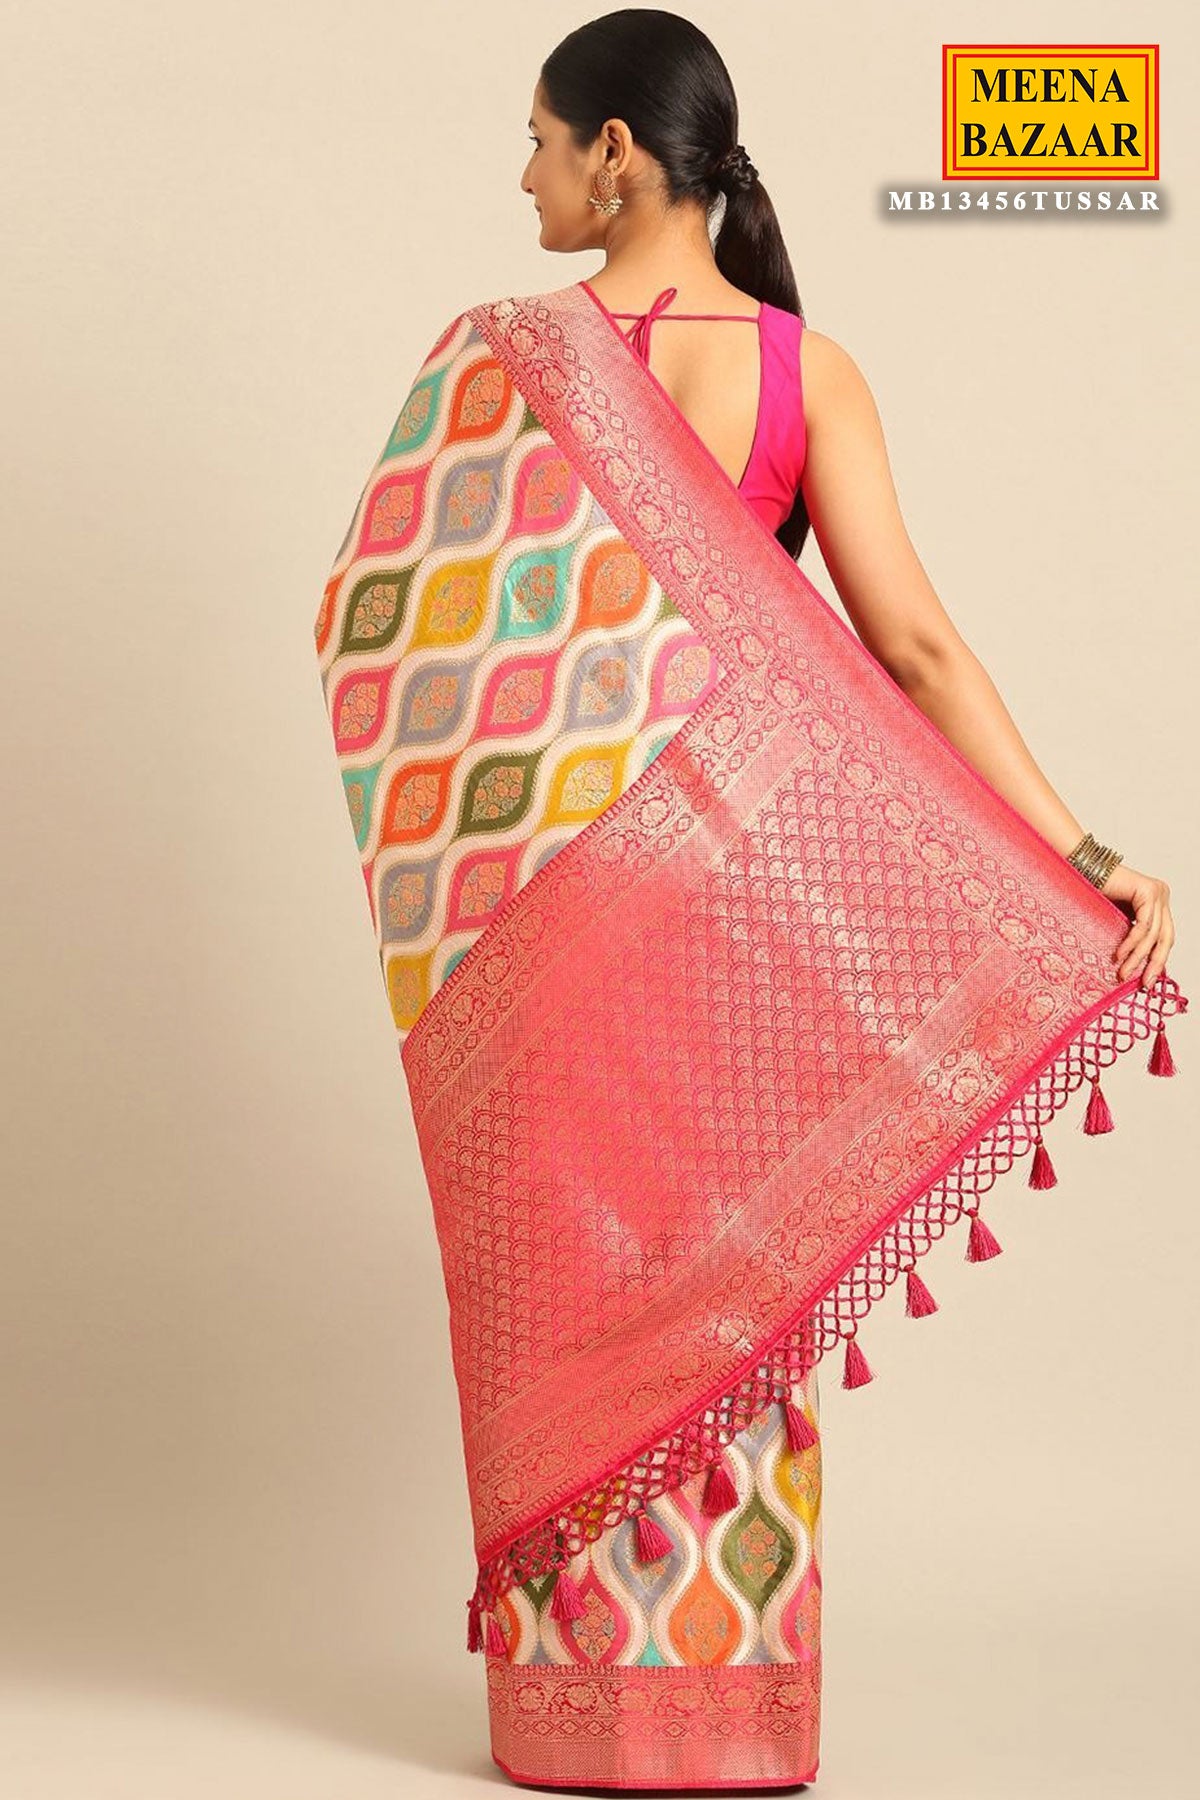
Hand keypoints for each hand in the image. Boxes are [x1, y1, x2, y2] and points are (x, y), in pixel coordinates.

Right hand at [1099, 862, 1174, 988]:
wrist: (1080, 869)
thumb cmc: (1092, 895)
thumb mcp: (1117, 920)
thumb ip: (1131, 936)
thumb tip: (1136, 967)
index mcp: (1158, 903)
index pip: (1165, 937)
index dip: (1158, 961)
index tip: (1148, 982)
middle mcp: (1161, 896)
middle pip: (1166, 937)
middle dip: (1155, 963)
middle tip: (1144, 983)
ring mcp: (1157, 892)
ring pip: (1153, 934)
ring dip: (1137, 957)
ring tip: (1124, 973)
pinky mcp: (1148, 891)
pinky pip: (1143, 925)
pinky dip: (1131, 943)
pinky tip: (1119, 955)